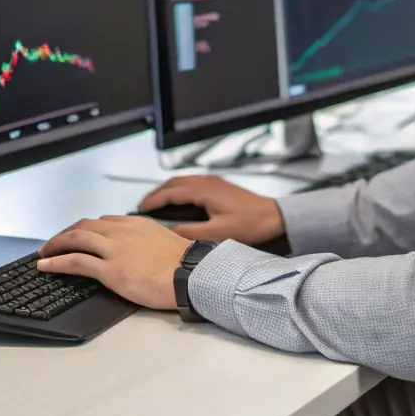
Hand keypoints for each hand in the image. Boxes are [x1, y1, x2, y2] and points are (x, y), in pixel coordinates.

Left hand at [37, 216, 189, 310]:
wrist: (192, 275)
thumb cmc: (185, 265)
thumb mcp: (166, 243)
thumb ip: (148, 243)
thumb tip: (143, 252)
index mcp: (136, 224)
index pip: (103, 221)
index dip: (85, 228)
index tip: (77, 234)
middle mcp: (122, 231)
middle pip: (84, 226)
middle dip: (65, 233)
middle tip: (54, 243)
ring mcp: (115, 249)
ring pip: (75, 239)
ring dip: (55, 244)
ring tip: (44, 252)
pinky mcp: (110, 268)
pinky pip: (74, 261)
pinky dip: (56, 262)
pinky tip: (45, 266)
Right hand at [138, 176, 285, 244]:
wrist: (274, 217)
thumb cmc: (251, 224)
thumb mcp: (218, 234)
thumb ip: (191, 233)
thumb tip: (169, 234)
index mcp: (204, 190)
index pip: (170, 192)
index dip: (152, 200)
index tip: (140, 209)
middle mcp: (207, 181)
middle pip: (173, 183)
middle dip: (156, 194)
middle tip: (143, 206)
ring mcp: (213, 181)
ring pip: (182, 181)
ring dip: (167, 191)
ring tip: (156, 204)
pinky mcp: (219, 185)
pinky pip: (191, 183)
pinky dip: (178, 190)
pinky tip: (177, 202)